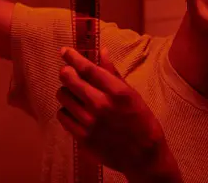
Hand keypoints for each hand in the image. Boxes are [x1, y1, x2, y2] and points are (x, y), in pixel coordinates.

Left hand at [56, 47, 180, 180]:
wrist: (144, 156)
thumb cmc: (141, 121)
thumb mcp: (132, 94)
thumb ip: (113, 73)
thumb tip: (102, 52)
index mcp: (117, 92)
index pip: (88, 69)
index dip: (73, 57)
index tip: (65, 51)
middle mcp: (102, 105)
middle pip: (71, 80)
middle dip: (66, 72)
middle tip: (68, 72)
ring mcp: (90, 123)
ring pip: (63, 97)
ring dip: (65, 91)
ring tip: (73, 93)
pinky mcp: (83, 138)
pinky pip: (63, 116)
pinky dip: (65, 109)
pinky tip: (73, 109)